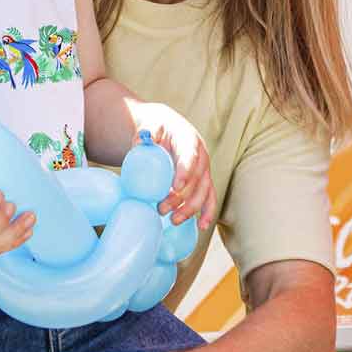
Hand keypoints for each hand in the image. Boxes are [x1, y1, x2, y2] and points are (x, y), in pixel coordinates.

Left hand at [135, 104, 216, 230]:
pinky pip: (210, 197)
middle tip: (161, 209)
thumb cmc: (156, 128)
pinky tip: (203, 226)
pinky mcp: (203, 181)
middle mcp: (202, 155)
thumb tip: (142, 142)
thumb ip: (146, 133)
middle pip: (197, 179)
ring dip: (190, 208)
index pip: (190, 157)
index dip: (185, 172)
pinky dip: (208, 212)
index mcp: (189, 140)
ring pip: (204, 192)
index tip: (175, 187)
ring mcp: (204, 169)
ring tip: (173, 221)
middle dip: (181, 197)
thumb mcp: (150, 125)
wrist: (166, 128)